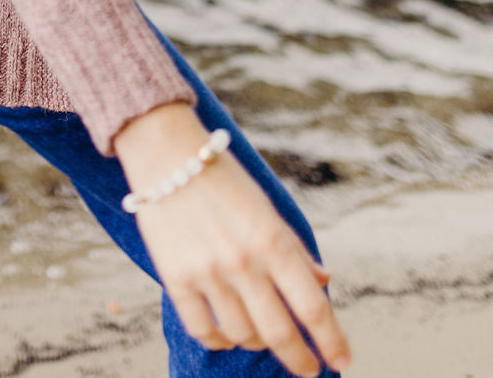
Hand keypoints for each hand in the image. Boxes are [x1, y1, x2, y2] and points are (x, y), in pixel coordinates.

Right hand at [112, 102, 352, 376]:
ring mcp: (207, 272)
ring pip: (242, 335)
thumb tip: (323, 281)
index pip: (312, 306)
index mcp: (272, 240)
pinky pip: (203, 330)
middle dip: (300, 360)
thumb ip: (294, 249)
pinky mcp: (176, 277)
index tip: (342, 362)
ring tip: (261, 335)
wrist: (166, 153)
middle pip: (279, 332)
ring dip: (258, 343)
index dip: (331, 341)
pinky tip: (227, 335)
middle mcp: (243, 261)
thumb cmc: (222, 178)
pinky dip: (220, 340)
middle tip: (308, 370)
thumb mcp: (266, 208)